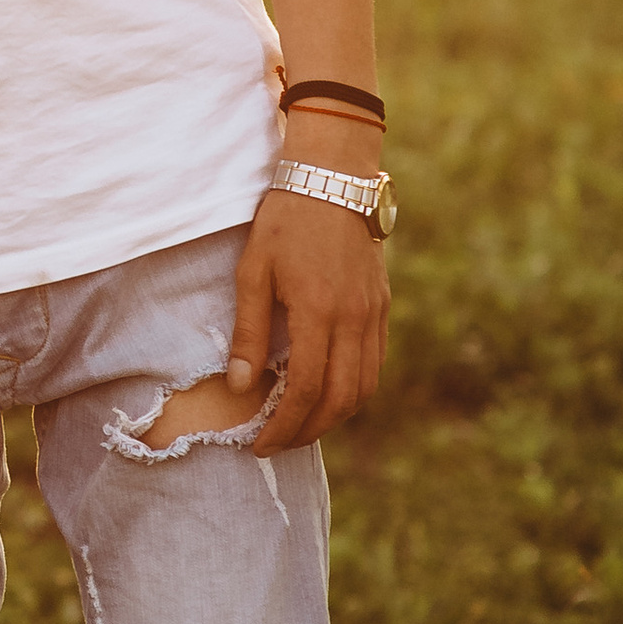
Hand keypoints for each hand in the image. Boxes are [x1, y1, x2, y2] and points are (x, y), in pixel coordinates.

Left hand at [225, 192, 388, 453]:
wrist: (333, 179)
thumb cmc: (284, 221)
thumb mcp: (253, 271)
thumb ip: (248, 331)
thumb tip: (240, 386)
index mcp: (318, 311)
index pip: (305, 389)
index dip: (284, 426)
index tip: (260, 444)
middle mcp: (353, 319)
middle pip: (341, 399)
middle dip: (308, 431)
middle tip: (278, 443)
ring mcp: (373, 314)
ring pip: (365, 387)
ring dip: (334, 416)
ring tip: (300, 425)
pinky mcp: (382, 307)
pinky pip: (374, 364)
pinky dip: (354, 390)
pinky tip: (327, 393)